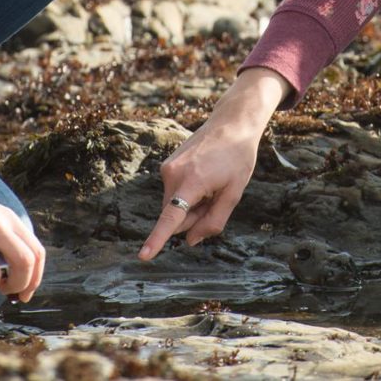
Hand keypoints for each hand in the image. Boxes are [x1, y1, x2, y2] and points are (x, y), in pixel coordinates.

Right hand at [138, 66, 290, 259]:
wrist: (231, 123)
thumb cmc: (238, 158)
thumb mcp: (234, 193)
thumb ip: (213, 221)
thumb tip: (191, 240)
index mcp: (192, 181)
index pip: (171, 218)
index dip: (157, 239)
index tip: (143, 256)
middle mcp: (173, 174)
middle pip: (176, 217)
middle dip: (194, 217)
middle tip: (216, 196)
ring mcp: (167, 168)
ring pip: (174, 205)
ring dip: (191, 205)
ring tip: (211, 183)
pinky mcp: (167, 165)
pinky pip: (173, 192)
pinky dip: (187, 193)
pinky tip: (204, 177)